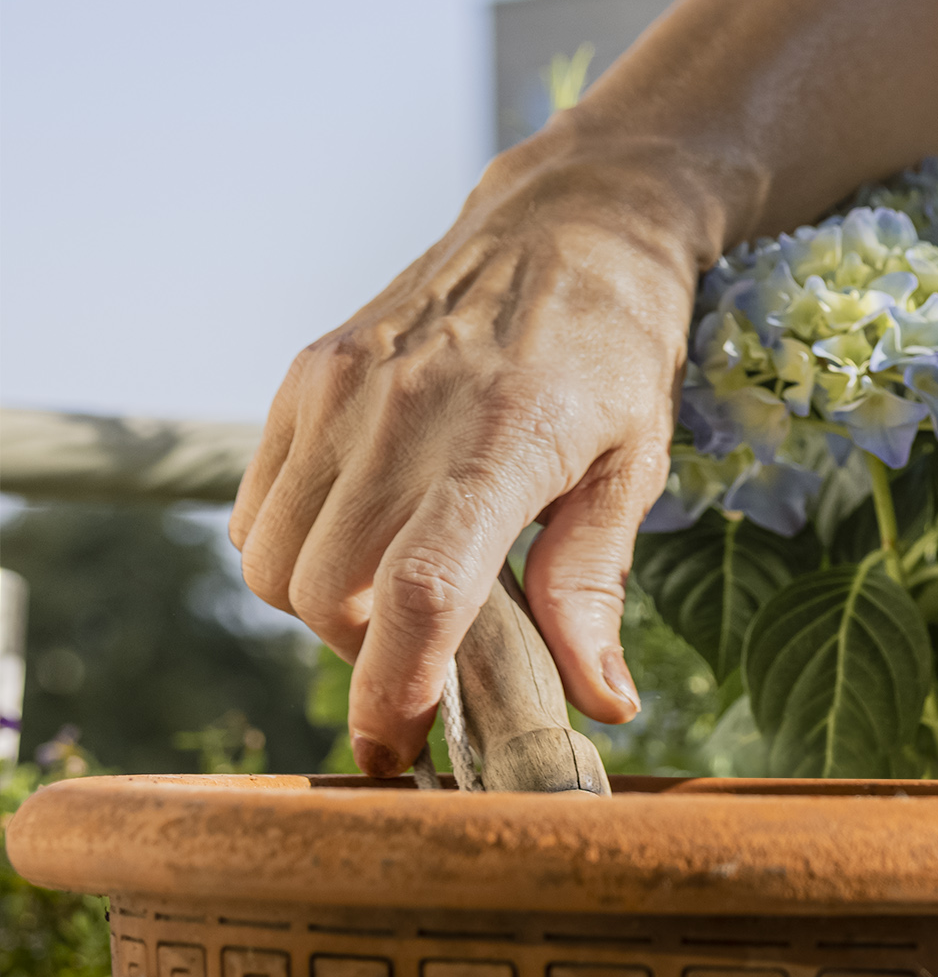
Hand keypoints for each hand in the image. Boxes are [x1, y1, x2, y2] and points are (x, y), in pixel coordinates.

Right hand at [228, 155, 709, 772]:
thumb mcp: (640, 469)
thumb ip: (598, 586)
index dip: (396, 688)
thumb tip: (602, 702)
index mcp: (504, 441)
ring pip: (273, 559)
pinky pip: (259, 506)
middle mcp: (403, 412)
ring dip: (325, 612)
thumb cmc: (617, 352)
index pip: (420, 591)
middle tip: (431, 667)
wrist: (568, 226)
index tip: (396, 751)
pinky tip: (364, 545)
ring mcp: (338, 389)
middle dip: (367, 659)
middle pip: (329, 593)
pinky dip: (293, 553)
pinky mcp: (304, 376)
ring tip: (402, 602)